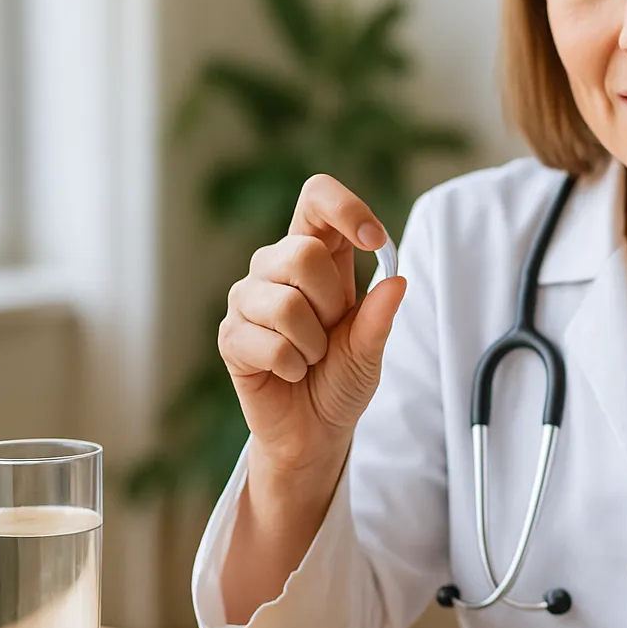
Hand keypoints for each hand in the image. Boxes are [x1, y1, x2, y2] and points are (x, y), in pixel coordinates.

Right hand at [218, 173, 406, 482]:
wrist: (314, 429)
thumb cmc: (340, 377)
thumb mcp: (370, 347)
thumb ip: (379, 315)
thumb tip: (396, 279)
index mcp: (315, 254)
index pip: (315, 198)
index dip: (345, 208)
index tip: (374, 239)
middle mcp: (274, 267)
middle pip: (303, 252)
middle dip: (332, 302)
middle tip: (331, 332)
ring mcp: (247, 300)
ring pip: (286, 303)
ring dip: (314, 344)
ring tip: (310, 357)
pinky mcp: (230, 337)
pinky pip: (271, 345)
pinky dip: (293, 367)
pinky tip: (290, 373)